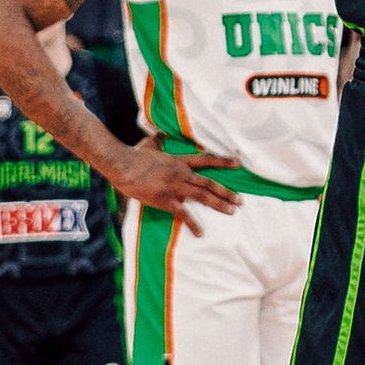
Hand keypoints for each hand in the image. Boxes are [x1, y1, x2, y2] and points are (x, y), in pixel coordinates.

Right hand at [108, 138, 239, 233]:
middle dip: (226, 192)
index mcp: (179, 160)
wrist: (123, 165)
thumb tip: (159, 133)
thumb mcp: (150, 144)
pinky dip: (193, 223)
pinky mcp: (165, 200)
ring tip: (232, 211)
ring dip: (219, 204)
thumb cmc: (134, 155)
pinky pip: (183, 213)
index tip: (238, 164)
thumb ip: (158, 140)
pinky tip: (200, 232)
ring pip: (202, 196)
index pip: (207, 160)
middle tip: (240, 200)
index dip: (224, 162)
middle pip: (209, 183)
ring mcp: (175, 187)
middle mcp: (182, 173)